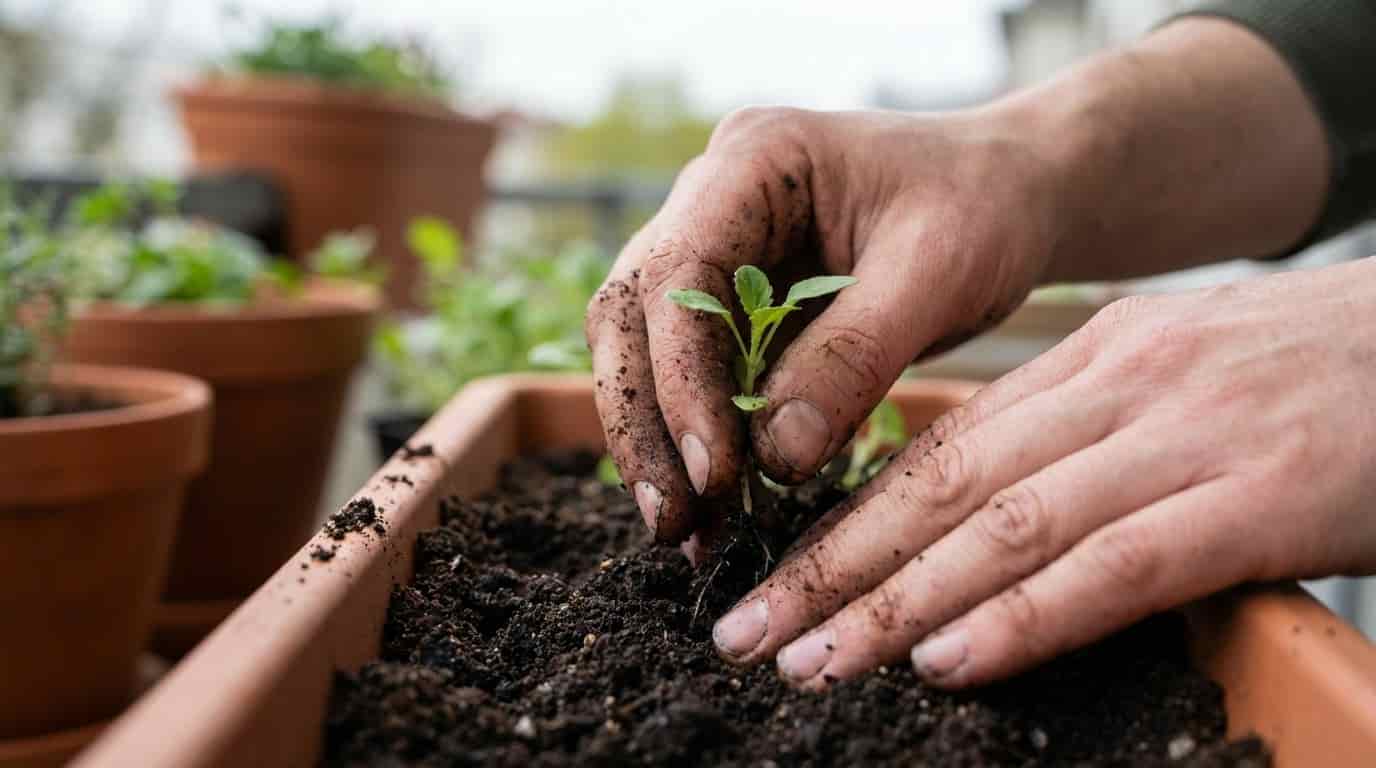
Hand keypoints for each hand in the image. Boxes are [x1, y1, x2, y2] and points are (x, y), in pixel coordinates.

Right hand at [585, 106, 1065, 544]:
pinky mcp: (734, 305)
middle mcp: (711, 201)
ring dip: (659, 443)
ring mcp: (715, 252)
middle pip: (629, 314)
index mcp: (752, 160)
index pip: (676, 272)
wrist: (1014, 194)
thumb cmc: (986, 208)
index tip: (714, 471)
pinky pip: (694, 377)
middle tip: (674, 522)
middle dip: (644, 422)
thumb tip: (774, 459)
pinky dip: (700, 444)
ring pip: (644, 351)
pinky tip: (716, 513)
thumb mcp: (938, 272)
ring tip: (687, 535)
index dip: (681, 377)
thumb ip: (853, 357)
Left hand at [711, 258, 1375, 688]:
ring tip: (808, 661)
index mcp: (1096, 359)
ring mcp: (1187, 440)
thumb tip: (994, 506)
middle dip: (831, 567)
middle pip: (942, 487)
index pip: (942, 447)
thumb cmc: (1325, 369)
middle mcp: (1120, 389)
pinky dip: (1023, 616)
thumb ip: (1091, 428)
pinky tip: (946, 660)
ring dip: (893, 603)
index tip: (772, 575)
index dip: (846, 519)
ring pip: (1004, 527)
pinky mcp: (1259, 500)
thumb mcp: (1186, 374)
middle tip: (743, 632)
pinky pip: (1115, 565)